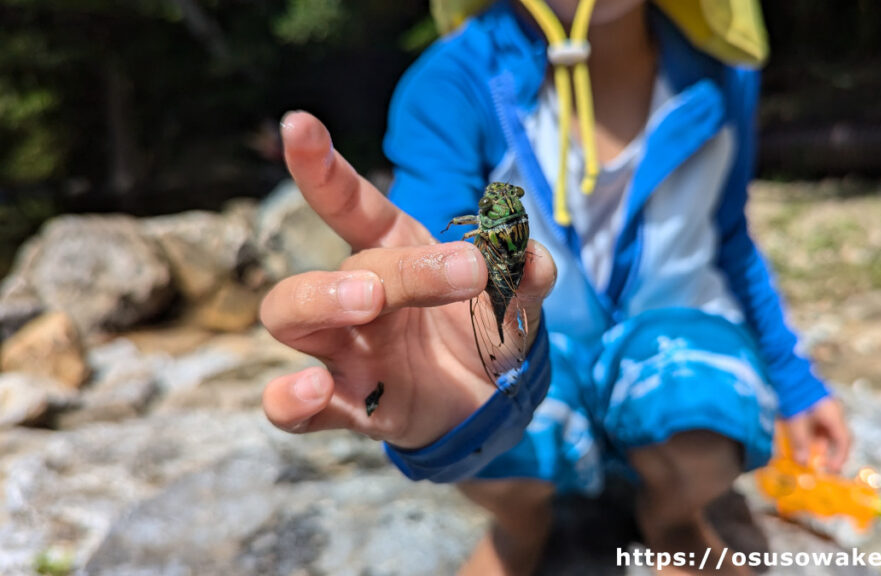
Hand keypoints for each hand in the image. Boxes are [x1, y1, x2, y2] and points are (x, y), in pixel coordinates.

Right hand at [260, 112, 555, 448]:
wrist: (485, 403)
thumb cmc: (484, 333)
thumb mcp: (513, 303)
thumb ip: (523, 277)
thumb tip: (533, 256)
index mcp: (393, 253)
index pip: (351, 205)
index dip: (324, 168)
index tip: (300, 124)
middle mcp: (358, 296)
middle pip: (336, 268)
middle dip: (377, 265)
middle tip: (414, 277)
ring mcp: (345, 350)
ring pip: (291, 315)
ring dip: (321, 300)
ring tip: (366, 302)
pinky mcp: (346, 404)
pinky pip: (293, 409)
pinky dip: (290, 401)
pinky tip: (312, 391)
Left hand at [781, 397, 850, 472]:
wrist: (790, 372)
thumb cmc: (796, 396)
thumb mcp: (796, 421)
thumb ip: (800, 442)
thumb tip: (802, 462)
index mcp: (834, 416)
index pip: (844, 441)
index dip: (839, 458)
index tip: (831, 470)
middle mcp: (835, 413)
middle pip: (838, 438)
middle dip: (830, 453)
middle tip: (822, 466)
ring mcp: (828, 409)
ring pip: (828, 432)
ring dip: (819, 444)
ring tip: (807, 454)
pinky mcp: (819, 406)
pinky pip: (821, 424)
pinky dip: (814, 434)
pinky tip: (802, 439)